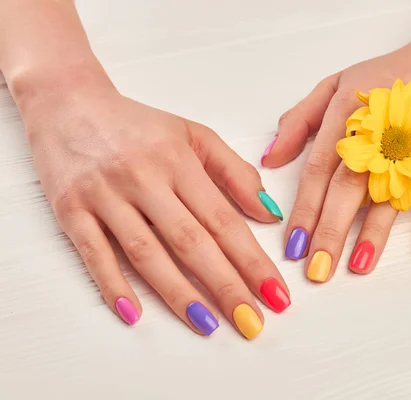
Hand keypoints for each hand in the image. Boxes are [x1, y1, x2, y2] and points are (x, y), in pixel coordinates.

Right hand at [22, 75, 289, 338]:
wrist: (68, 102)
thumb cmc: (137, 125)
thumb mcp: (193, 135)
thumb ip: (234, 172)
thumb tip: (269, 213)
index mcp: (178, 161)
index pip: (223, 220)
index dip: (252, 260)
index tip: (275, 293)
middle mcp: (143, 178)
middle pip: (190, 241)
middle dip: (225, 286)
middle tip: (251, 323)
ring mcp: (104, 195)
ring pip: (146, 252)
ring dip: (178, 294)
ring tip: (208, 326)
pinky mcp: (70, 209)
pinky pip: (93, 252)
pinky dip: (113, 284)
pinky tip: (135, 313)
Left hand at [261, 29, 410, 279]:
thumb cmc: (389, 74)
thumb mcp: (335, 84)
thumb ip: (299, 120)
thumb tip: (270, 160)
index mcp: (347, 117)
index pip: (318, 172)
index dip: (304, 211)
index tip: (292, 247)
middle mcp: (379, 134)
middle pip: (349, 189)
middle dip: (331, 233)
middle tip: (317, 271)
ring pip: (392, 195)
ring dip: (375, 234)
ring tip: (358, 266)